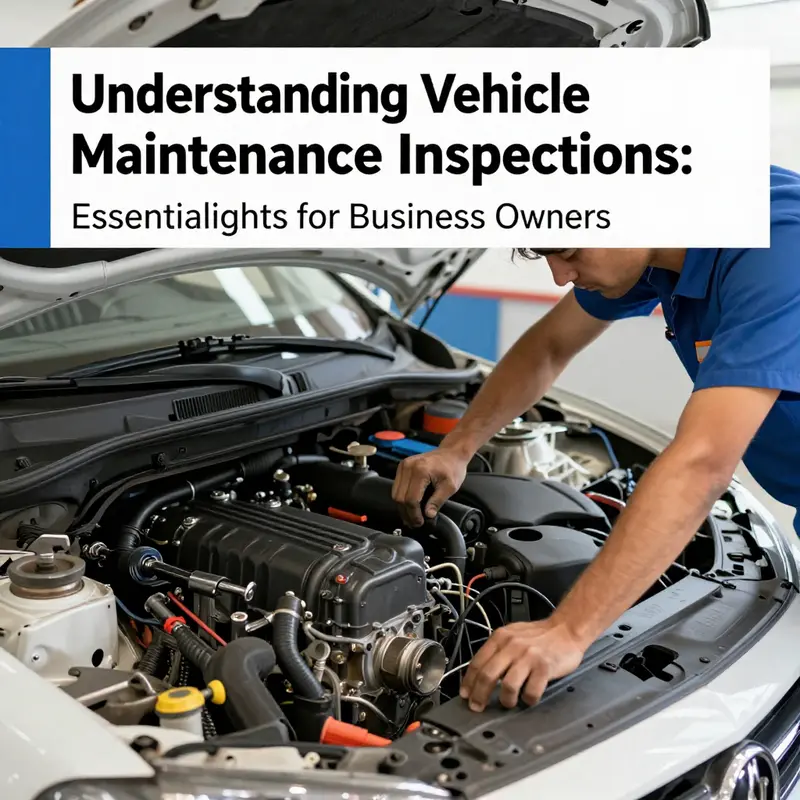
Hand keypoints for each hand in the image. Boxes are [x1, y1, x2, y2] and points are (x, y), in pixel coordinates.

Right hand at [391, 447, 468, 526]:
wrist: (451, 453)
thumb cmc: (453, 467)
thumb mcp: (450, 487)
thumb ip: (437, 501)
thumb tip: (428, 515)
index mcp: (420, 471)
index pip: (411, 499)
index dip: (414, 514)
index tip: (420, 522)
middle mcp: (408, 466)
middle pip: (399, 497)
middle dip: (407, 513)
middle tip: (415, 522)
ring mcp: (403, 466)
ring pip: (395, 493)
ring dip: (402, 507)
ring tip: (412, 516)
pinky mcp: (402, 467)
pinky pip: (396, 487)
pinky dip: (402, 498)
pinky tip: (410, 505)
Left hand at [459, 619, 585, 710]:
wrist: (566, 629)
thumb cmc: (540, 635)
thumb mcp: (512, 635)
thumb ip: (497, 650)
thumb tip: (479, 672)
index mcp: (501, 638)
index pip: (477, 662)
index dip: (468, 682)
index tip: (465, 694)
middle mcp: (512, 646)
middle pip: (488, 675)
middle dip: (479, 695)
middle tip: (478, 706)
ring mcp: (528, 657)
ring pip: (508, 685)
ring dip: (505, 700)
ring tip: (508, 702)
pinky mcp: (544, 667)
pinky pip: (531, 692)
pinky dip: (527, 700)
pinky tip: (528, 698)